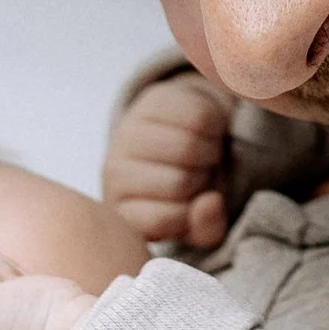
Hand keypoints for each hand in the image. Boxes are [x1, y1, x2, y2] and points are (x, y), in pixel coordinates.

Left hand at [104, 63, 232, 250]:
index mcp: (121, 211)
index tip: (190, 205)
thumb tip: (210, 201)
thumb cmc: (189, 190)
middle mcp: (114, 173)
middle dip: (202, 179)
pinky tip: (204, 131)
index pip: (161, 220)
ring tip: (202, 153)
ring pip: (188, 148)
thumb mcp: (197, 223)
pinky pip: (198, 117)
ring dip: (210, 151)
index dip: (190, 215)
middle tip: (199, 174)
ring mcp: (129, 133)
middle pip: (179, 183)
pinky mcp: (152, 101)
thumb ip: (207, 228)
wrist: (184, 138)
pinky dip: (214, 126)